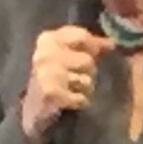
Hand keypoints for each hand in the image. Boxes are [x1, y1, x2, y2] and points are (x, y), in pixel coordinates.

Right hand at [21, 26, 114, 143]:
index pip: (81, 36)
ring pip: (87, 80)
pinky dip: (80, 101)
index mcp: (48, 39)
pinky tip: (71, 101)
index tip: (100, 52)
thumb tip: (111, 43)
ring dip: (84, 88)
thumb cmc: (53, 76)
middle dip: (88, 72)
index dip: (94, 46)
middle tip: (75, 78)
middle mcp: (46, 54)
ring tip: (72, 89)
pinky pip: (82, 98)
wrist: (32, 107)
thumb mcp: (64, 54)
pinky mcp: (52, 94)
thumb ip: (87, 46)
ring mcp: (48, 74)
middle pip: (88, 61)